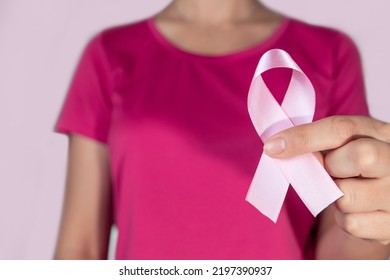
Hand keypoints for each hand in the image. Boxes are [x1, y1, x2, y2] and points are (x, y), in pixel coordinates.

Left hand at [264, 116, 389, 244]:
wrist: (380, 200)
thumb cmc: (352, 168)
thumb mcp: (340, 146)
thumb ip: (315, 141)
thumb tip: (277, 147)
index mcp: (382, 133)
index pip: (342, 129)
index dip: (303, 137)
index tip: (273, 147)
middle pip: (361, 156)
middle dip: (332, 167)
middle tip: (330, 171)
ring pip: (348, 196)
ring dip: (334, 196)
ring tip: (345, 190)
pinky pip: (352, 223)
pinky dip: (343, 218)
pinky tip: (355, 210)